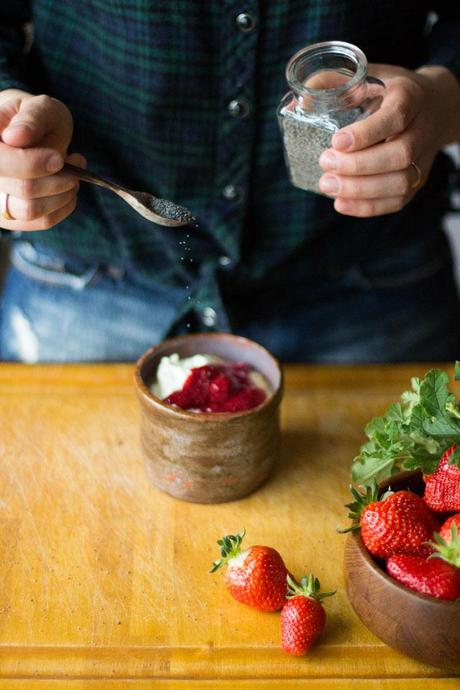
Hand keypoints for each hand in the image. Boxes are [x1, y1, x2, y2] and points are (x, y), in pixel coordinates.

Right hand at [0, 91, 83, 229]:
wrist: (31, 136)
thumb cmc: (35, 120)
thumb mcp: (38, 108)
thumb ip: (31, 119)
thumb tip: (15, 137)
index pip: (1, 163)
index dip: (32, 164)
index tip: (58, 158)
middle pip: (22, 190)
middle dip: (57, 179)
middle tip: (75, 162)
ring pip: (31, 211)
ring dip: (62, 193)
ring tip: (73, 174)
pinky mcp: (11, 218)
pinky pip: (42, 221)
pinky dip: (64, 205)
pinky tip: (69, 187)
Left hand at [318, 65, 459, 216]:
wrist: (434, 107)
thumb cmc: (389, 91)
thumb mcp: (367, 75)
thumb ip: (333, 81)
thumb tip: (301, 100)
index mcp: (410, 96)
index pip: (395, 117)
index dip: (367, 133)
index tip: (336, 141)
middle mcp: (422, 129)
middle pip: (400, 154)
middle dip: (359, 165)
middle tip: (325, 163)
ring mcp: (422, 158)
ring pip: (400, 182)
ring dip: (361, 189)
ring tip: (327, 185)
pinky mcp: (417, 180)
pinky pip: (397, 201)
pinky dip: (367, 207)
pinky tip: (340, 203)